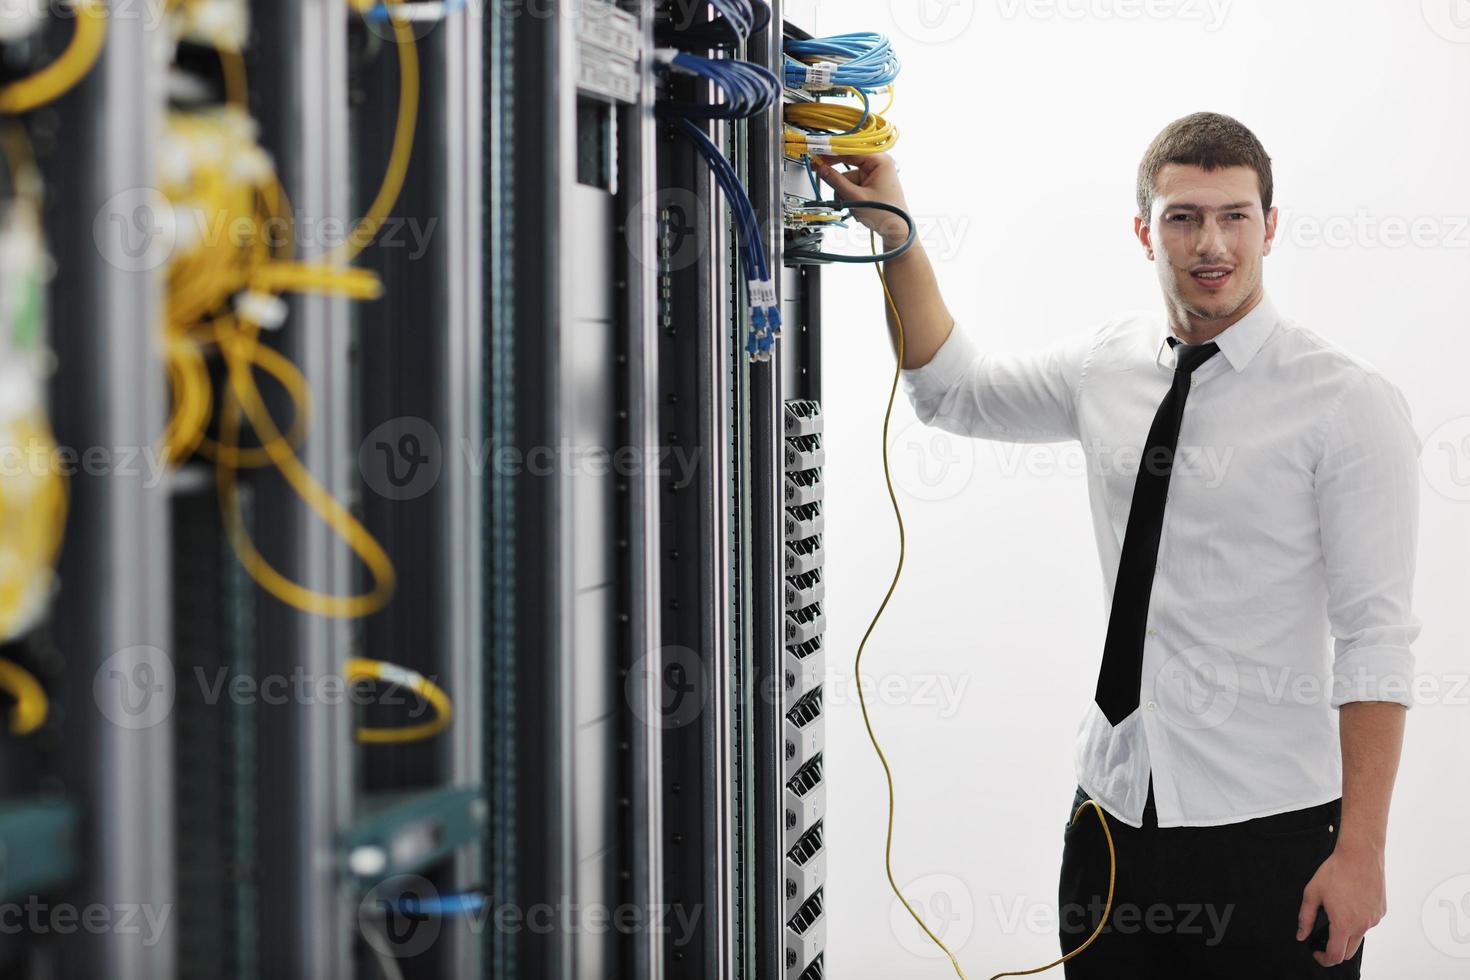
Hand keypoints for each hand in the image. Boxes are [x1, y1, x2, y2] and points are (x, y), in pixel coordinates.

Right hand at [811, 153, 912, 249]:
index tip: (818, 152)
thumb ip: (836, 181)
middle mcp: (878, 164)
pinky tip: (852, 204)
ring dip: (843, 189)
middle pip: (849, 161)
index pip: (852, 149)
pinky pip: (852, 183)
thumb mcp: (855, 197)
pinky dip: (848, 193)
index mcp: (880, 161)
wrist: (897, 230)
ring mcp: (874, 174)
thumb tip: (821, 169)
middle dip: (837, 173)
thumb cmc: (885, 214)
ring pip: (848, 175)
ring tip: (848, 203)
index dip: (833, 150)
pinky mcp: (870, 183)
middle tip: (819, 169)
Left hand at [1296, 841, 1386, 966]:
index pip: (1336, 955)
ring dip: (1347, 933)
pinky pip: (1368, 923)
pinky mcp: (1381, 912)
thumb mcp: (1312, 893)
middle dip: (1335, 950)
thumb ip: (1306, 918)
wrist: (1360, 855)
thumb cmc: (1336, 871)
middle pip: (1349, 952)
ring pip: (1359, 936)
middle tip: (1323, 939)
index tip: (1317, 953)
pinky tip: (1350, 903)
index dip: (1324, 959)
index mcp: (1344, 923)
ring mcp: (1374, 919)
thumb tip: (1302, 935)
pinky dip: (1358, 920)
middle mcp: (1362, 925)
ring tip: (1337, 911)